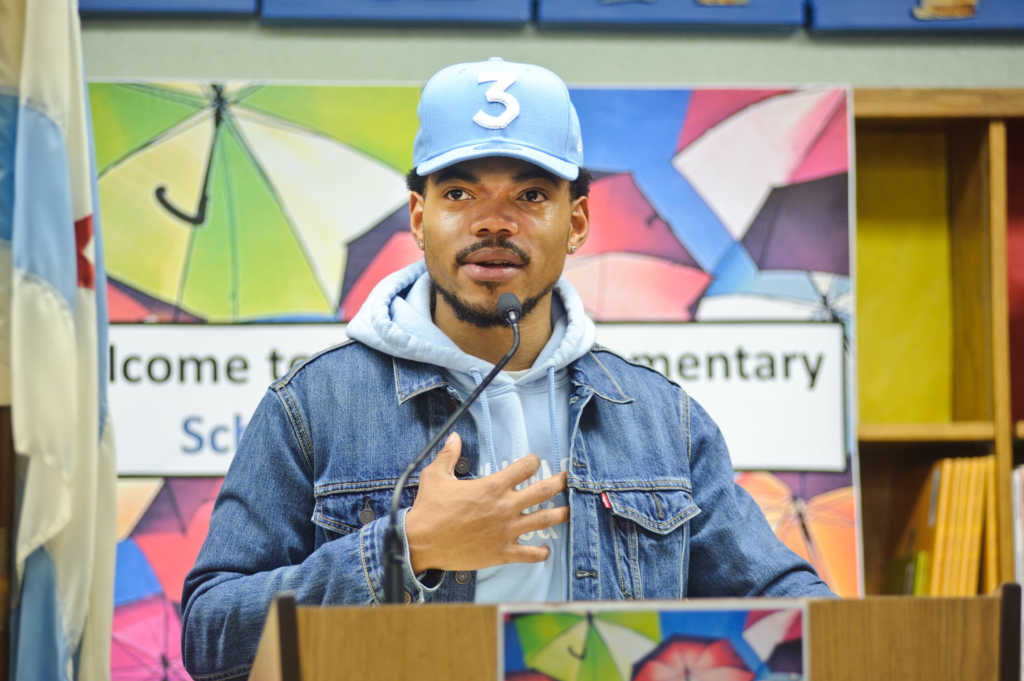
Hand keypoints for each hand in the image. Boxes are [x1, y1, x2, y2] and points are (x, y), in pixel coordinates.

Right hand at [405, 432, 568, 572]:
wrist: (421, 542)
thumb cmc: (429, 508)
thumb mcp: (436, 476)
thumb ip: (448, 455)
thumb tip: (455, 437)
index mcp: (492, 487)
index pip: (524, 468)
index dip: (532, 462)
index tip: (534, 462)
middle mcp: (504, 507)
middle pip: (543, 491)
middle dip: (559, 483)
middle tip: (567, 479)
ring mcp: (506, 531)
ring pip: (544, 521)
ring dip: (560, 515)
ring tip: (569, 511)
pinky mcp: (502, 552)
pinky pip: (529, 554)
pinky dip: (540, 553)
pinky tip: (545, 550)